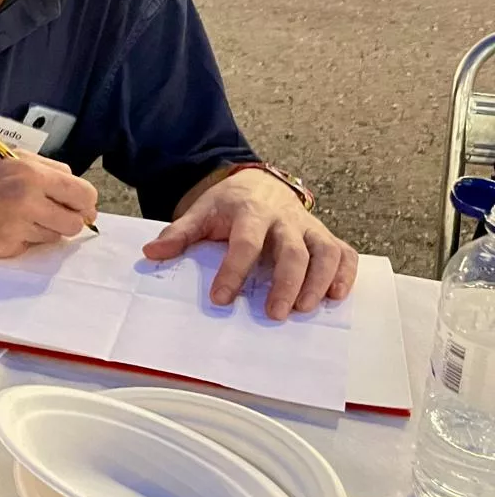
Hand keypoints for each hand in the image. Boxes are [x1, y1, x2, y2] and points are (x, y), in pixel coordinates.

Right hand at [0, 152, 99, 258]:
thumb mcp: (13, 157)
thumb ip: (48, 170)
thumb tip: (75, 189)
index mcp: (33, 176)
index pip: (83, 195)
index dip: (87, 203)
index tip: (83, 207)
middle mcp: (28, 203)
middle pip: (74, 223)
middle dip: (70, 220)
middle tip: (57, 215)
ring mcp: (15, 229)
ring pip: (54, 238)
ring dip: (46, 229)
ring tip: (24, 217)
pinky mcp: (3, 248)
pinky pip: (29, 247)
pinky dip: (24, 239)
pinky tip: (6, 226)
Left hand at [142, 169, 357, 320]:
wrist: (258, 182)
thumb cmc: (228, 205)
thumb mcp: (201, 212)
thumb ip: (179, 234)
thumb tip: (151, 253)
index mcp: (249, 212)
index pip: (244, 243)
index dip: (233, 271)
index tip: (221, 299)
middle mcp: (284, 219)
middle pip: (292, 250)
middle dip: (285, 282)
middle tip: (274, 314)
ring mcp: (308, 226)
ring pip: (324, 251)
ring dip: (318, 282)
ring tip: (303, 309)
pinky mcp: (324, 235)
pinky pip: (344, 252)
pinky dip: (345, 273)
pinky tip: (335, 296)